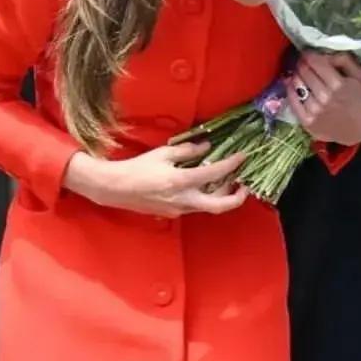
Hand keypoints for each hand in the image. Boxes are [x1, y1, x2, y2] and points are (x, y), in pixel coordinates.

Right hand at [63, 143, 248, 216]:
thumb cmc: (136, 168)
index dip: (232, 164)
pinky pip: (196, 207)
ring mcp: (179, 210)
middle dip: (237, 197)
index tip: (242, 156)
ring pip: (209, 207)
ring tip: (228, 182)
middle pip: (220, 206)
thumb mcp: (162, 154)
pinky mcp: (173, 213)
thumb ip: (186, 151)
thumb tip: (206, 147)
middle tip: (245, 185)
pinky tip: (206, 187)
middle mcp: (184, 200)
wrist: (114, 189)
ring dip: (221, 196)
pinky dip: (206, 197)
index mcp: (181, 182)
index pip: (215, 174)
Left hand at [287, 53, 360, 146]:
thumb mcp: (359, 76)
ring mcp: (314, 110)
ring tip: (302, 76)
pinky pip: (291, 99)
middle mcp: (324, 97)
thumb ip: (344, 60)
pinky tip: (295, 86)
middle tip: (304, 64)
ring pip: (296, 82)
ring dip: (297, 75)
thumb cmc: (356, 100)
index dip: (309, 55)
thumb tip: (324, 53)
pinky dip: (290, 89)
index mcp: (338, 84)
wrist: (354, 129)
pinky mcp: (306, 121)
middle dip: (302, 63)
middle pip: (303, 70)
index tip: (309, 55)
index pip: (314, 61)